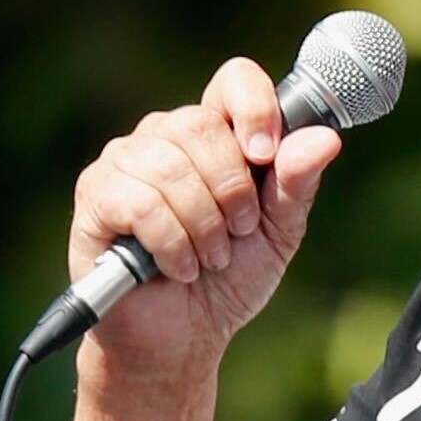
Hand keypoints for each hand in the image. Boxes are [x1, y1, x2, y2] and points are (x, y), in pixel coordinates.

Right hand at [68, 54, 344, 374]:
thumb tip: (325, 138)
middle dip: (232, 190)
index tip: (266, 155)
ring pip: (171, 167)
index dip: (255, 107)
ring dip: (203, 226)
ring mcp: (124, 162)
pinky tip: (177, 268)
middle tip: (237, 232)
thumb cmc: (228, 280)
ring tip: (208, 259)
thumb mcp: (277, 233)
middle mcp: (165, 136)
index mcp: (214, 134)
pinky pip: (140, 201)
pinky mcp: (96, 198)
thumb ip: (297, 184)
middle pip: (201, 124)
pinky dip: (172, 244)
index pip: (234, 79)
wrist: (182, 340)